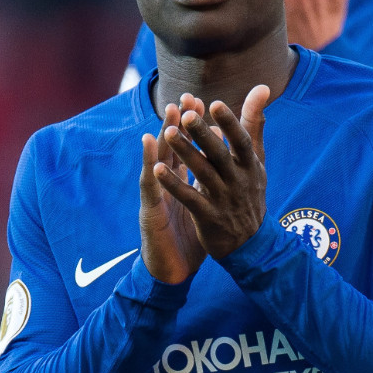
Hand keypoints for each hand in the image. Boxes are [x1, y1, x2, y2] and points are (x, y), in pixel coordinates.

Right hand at [139, 96, 207, 283]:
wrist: (174, 272)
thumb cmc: (188, 237)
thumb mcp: (202, 205)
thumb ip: (209, 181)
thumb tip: (222, 164)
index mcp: (180, 182)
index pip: (186, 149)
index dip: (192, 129)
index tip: (202, 103)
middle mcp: (166, 185)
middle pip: (171, 150)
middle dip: (177, 125)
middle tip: (184, 100)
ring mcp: (156, 198)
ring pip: (157, 165)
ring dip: (162, 141)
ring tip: (168, 119)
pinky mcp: (150, 215)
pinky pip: (151, 192)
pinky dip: (151, 174)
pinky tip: (152, 159)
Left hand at [155, 85, 269, 258]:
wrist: (252, 243)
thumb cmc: (250, 193)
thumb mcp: (257, 160)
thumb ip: (254, 124)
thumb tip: (261, 88)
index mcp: (251, 166)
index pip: (242, 141)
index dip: (230, 123)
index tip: (215, 103)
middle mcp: (239, 181)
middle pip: (219, 155)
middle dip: (203, 134)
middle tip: (186, 114)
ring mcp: (223, 200)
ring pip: (202, 173)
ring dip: (185, 153)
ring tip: (167, 133)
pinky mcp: (208, 217)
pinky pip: (190, 198)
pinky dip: (174, 184)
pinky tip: (158, 170)